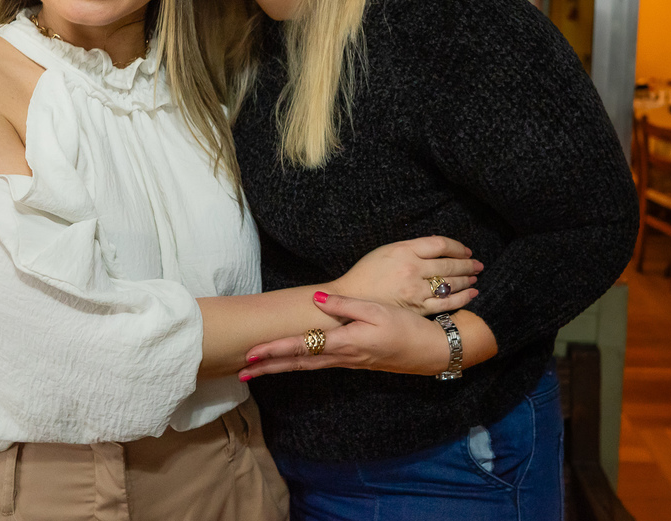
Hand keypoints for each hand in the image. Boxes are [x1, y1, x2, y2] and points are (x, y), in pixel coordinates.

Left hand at [239, 294, 451, 379]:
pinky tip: (291, 363)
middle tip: (241, 372)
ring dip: (280, 368)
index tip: (251, 354)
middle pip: (297, 363)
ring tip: (257, 370)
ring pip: (305, 366)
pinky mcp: (352, 360)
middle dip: (268, 368)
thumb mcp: (379, 311)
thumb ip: (347, 304)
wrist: (430, 351)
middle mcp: (341, 356)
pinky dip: (299, 364)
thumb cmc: (407, 329)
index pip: (301, 347)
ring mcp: (346, 361)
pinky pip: (318, 364)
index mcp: (344, 343)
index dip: (275, 350)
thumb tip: (318, 298)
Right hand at [330, 236, 481, 315]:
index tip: (465, 250)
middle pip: (449, 265)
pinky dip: (462, 297)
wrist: (350, 299)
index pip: (440, 245)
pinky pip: (446, 303)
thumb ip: (412, 248)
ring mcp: (416, 290)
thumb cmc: (367, 273)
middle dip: (467, 264)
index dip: (457, 247)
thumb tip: (438, 248)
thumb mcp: (386, 251)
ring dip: (466, 279)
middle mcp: (412, 269)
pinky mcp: (417, 308)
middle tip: (478, 264)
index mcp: (404, 250)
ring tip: (475, 276)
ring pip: (450, 284)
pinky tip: (471, 293)